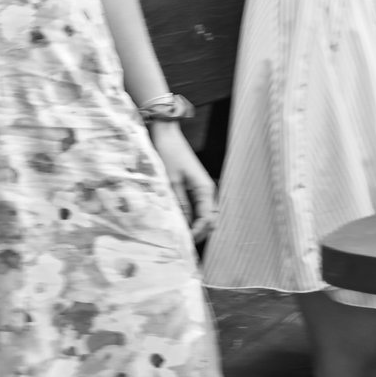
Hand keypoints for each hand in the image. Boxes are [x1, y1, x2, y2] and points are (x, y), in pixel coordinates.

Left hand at [149, 121, 217, 239]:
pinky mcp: (194, 186)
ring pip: (204, 214)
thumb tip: (184, 225)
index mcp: (205, 190)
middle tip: (183, 242)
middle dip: (199, 232)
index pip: (207, 219)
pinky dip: (191, 215)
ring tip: (181, 234)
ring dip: (195, 225)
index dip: (197, 232)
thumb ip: (180, 204)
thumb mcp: (171, 182)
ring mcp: (202, 188)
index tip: (184, 241)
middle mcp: (207, 190)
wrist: (166, 134)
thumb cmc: (168, 154)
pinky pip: (197, 206)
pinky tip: (180, 220)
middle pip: (210, 219)